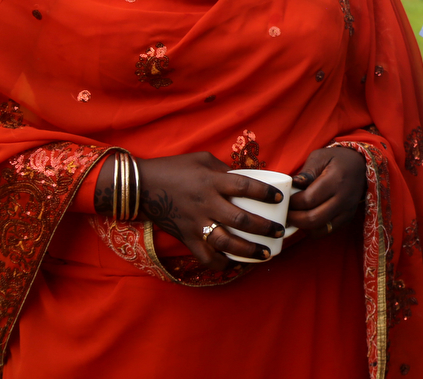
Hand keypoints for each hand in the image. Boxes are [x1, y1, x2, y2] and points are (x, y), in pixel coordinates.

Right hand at [128, 153, 287, 269]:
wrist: (142, 186)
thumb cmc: (175, 168)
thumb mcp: (204, 160)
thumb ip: (225, 170)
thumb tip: (248, 178)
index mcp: (212, 182)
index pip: (245, 187)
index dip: (265, 193)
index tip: (280, 198)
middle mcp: (206, 204)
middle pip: (240, 220)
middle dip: (264, 227)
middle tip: (279, 231)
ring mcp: (195, 223)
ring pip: (225, 243)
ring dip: (248, 251)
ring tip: (265, 254)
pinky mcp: (186, 237)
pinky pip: (205, 256)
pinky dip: (221, 263)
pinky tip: (235, 263)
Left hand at [288, 146, 365, 235]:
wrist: (360, 165)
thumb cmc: (337, 159)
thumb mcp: (320, 157)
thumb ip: (306, 172)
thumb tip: (292, 186)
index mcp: (335, 180)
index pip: (308, 200)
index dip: (292, 203)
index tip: (285, 199)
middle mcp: (343, 198)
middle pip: (313, 218)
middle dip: (294, 218)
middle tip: (285, 212)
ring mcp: (347, 210)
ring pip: (319, 229)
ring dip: (303, 226)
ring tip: (295, 217)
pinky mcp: (348, 217)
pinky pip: (327, 231)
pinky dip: (314, 230)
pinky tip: (307, 220)